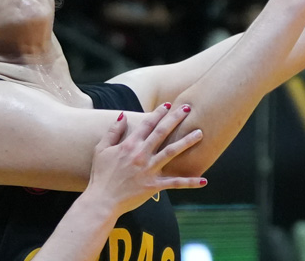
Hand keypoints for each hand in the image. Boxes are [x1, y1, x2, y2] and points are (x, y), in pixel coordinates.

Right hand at [88, 103, 205, 214]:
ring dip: (187, 142)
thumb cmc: (100, 175)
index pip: (147, 124)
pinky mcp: (154, 185)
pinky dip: (190, 182)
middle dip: (175, 119)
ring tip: (200, 133)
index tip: (168, 104)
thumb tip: (122, 115)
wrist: (102, 200)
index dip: (158, 113)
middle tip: (188, 108)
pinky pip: (175, 183)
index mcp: (129, 145)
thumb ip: (113, 131)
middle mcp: (141, 155)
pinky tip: (204, 179)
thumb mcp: (101, 149)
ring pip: (172, 152)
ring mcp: (149, 170)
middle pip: (162, 133)